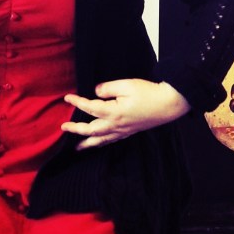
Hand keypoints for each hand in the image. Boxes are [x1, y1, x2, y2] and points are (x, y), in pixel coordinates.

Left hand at [61, 79, 189, 150]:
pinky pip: (112, 140)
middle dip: (76, 129)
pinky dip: (102, 143)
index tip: (68, 98)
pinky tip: (98, 144)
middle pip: (91, 130)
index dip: (77, 103)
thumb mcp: (127, 85)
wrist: (169, 104)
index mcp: (114, 112)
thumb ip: (108, 88)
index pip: (90, 108)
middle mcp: (116, 124)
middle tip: (64, 127)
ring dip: (87, 143)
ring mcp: (123, 130)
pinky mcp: (130, 131)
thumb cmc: (149, 93)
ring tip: (77, 148)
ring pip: (101, 140)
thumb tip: (96, 92)